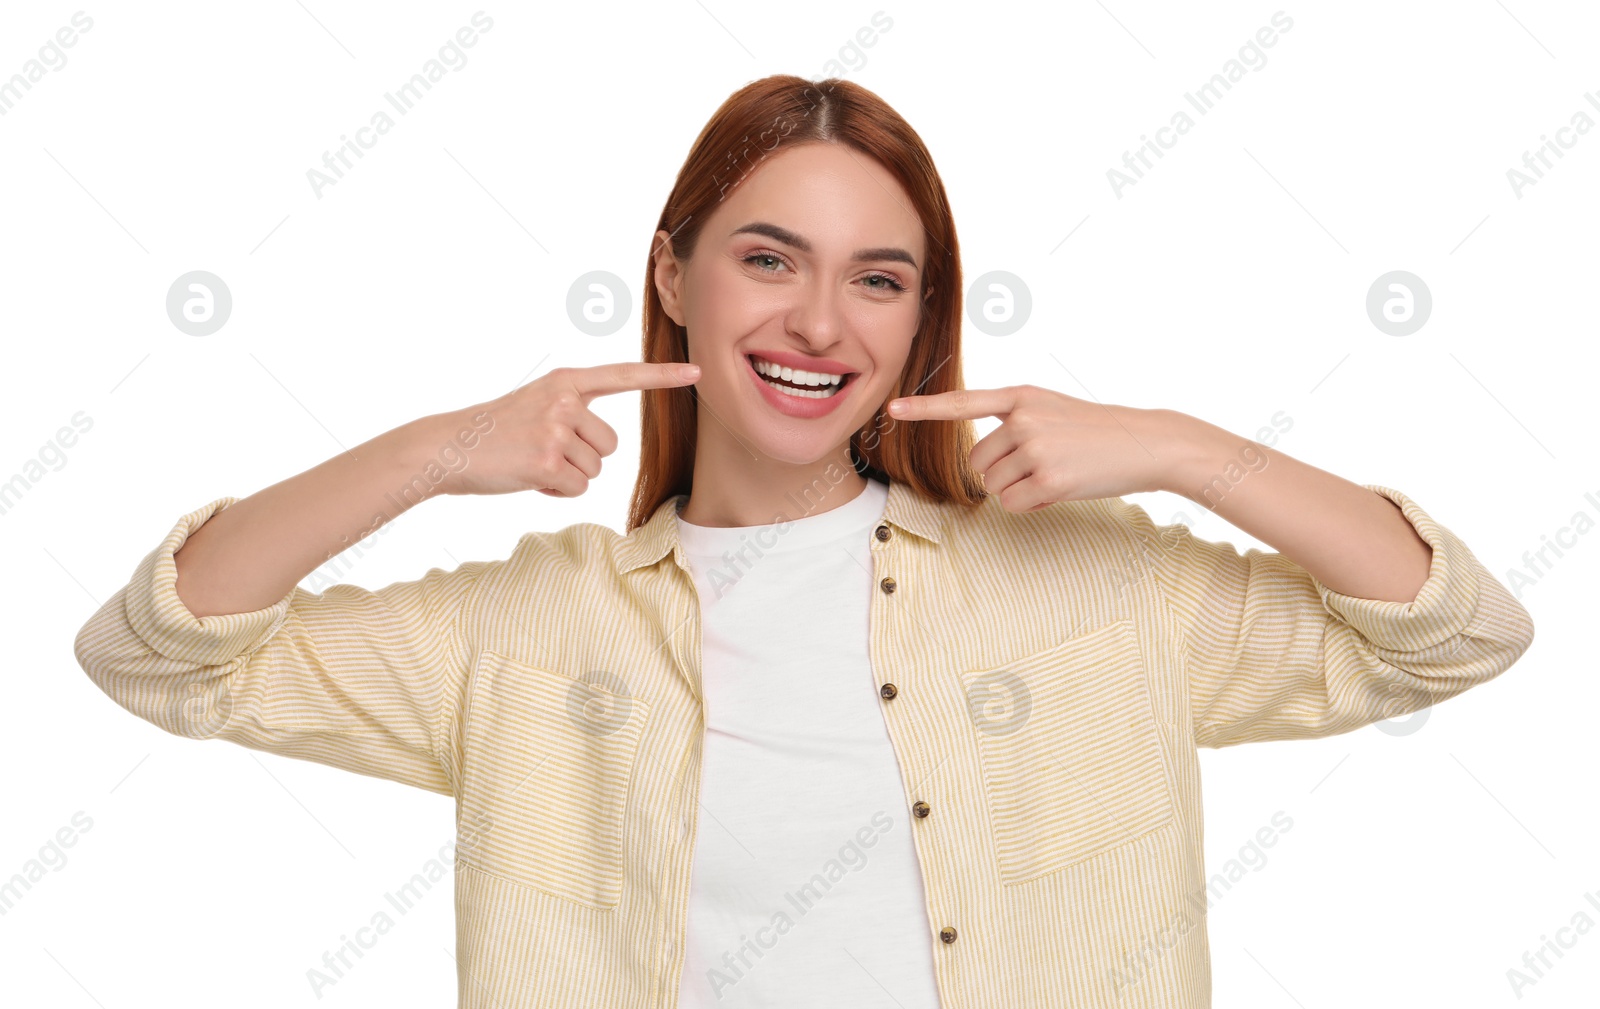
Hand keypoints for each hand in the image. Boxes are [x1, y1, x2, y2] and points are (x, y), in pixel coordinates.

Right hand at [432, 361, 700, 497]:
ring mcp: (556, 430)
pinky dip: (555, 492)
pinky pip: (577, 489)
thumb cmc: (496, 432)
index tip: (697, 373)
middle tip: (543, 451)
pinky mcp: (547, 460)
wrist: (449, 447)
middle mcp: (565, 400)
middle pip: (610, 445)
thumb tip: (602, 445)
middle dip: (584, 458)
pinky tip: (528, 477)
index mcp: (565, 382)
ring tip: (531, 462)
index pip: (623, 375)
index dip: (662, 377)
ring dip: (568, 476)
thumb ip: (572, 410)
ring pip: (594, 470)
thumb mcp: (536, 403)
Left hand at [887, 385, 1188, 511]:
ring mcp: (1035, 449)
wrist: (1146, 443)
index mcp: (1022, 396)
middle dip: (1001, 475)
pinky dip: (1031, 506)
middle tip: (1041, 468)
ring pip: (993, 486)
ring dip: (1018, 491)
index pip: (964, 401)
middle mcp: (1024, 418)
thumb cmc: (1097, 431)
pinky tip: (1059, 491)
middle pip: (977, 463)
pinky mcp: (1048, 480)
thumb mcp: (1052, 410)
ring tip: (1055, 475)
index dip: (925, 408)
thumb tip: (982, 463)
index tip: (893, 409)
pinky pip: (1013, 505)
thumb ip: (1015, 421)